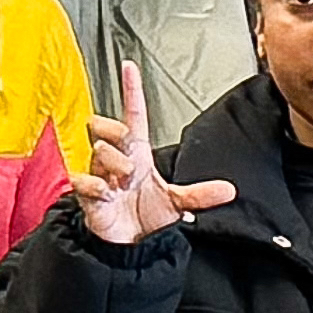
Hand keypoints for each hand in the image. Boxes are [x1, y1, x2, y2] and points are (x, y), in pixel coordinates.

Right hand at [63, 70, 236, 249]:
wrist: (130, 246)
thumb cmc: (147, 216)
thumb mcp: (178, 203)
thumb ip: (200, 194)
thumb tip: (230, 190)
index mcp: (137, 153)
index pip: (133, 115)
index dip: (131, 91)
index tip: (129, 66)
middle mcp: (115, 159)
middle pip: (103, 125)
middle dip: (116, 134)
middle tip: (132, 162)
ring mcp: (98, 174)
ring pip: (98, 149)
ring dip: (115, 164)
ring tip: (124, 184)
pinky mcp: (85, 194)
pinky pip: (83, 179)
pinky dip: (97, 186)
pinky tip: (108, 195)